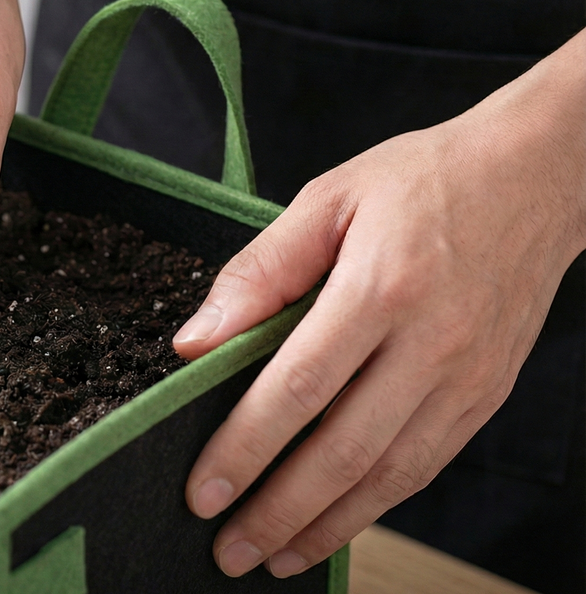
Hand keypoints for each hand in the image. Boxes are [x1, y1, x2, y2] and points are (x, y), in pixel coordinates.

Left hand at [174, 29, 585, 577]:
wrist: (538, 176)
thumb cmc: (423, 182)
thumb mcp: (328, 199)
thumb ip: (259, 271)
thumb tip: (195, 340)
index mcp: (383, 288)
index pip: (298, 388)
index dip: (245, 449)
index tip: (201, 493)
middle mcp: (431, 344)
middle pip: (343, 451)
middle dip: (277, 512)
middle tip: (225, 552)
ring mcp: (466, 378)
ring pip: (389, 475)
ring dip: (325, 526)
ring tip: (272, 558)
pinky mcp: (484, 396)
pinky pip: (424, 466)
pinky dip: (375, 506)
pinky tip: (333, 525)